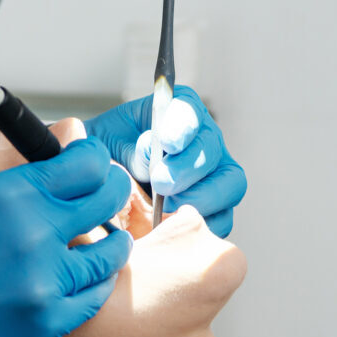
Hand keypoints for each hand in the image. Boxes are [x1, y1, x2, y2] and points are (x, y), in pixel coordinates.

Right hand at [0, 138, 131, 336]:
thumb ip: (25, 190)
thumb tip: (65, 174)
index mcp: (12, 192)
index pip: (85, 163)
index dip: (96, 159)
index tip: (96, 163)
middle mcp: (35, 230)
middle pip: (105, 199)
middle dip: (113, 191)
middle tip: (111, 191)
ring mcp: (44, 279)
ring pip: (109, 254)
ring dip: (113, 241)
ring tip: (111, 237)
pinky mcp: (45, 320)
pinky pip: (92, 297)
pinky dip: (96, 283)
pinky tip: (91, 275)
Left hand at [86, 85, 245, 235]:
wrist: (106, 182)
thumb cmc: (108, 155)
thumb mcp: (109, 144)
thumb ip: (132, 148)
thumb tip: (151, 149)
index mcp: (177, 111)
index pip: (188, 112)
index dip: (181, 127)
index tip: (167, 143)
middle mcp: (204, 138)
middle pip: (212, 150)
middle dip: (188, 167)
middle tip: (162, 183)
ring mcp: (216, 173)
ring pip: (230, 184)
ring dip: (201, 197)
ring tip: (168, 208)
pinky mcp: (218, 206)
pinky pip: (225, 217)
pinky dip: (206, 224)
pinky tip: (179, 225)